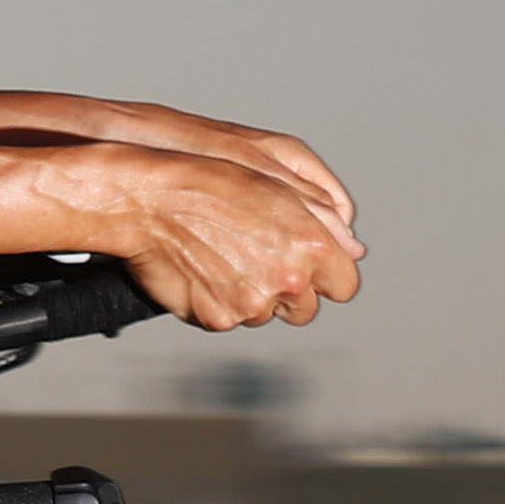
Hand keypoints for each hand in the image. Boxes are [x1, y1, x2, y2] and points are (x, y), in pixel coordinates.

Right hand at [110, 147, 364, 329]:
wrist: (151, 199)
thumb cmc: (212, 183)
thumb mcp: (280, 184)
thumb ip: (326, 219)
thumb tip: (352, 248)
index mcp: (313, 245)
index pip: (344, 284)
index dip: (326, 277)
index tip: (308, 270)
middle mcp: (289, 279)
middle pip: (307, 308)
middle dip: (290, 291)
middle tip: (259, 261)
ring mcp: (253, 303)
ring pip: (266, 315)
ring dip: (252, 295)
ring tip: (224, 258)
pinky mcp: (219, 319)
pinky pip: (230, 320)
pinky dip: (219, 302)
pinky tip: (205, 271)